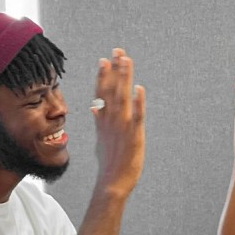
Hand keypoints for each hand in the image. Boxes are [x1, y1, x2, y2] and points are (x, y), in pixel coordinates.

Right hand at [92, 48, 145, 196]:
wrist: (112, 183)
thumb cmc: (110, 162)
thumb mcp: (102, 138)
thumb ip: (100, 121)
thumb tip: (94, 107)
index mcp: (104, 121)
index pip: (102, 93)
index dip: (103, 75)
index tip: (104, 59)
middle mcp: (112, 121)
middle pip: (111, 91)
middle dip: (114, 70)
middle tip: (118, 51)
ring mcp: (122, 128)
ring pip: (123, 98)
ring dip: (124, 79)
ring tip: (126, 61)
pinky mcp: (134, 137)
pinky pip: (136, 117)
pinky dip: (137, 103)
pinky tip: (139, 89)